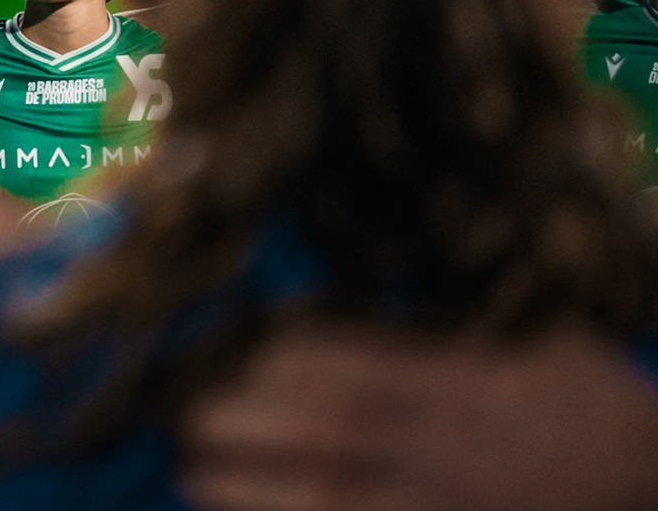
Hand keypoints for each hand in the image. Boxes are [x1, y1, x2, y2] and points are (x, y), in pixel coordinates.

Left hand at [181, 326, 657, 510]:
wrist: (657, 479)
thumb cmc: (598, 411)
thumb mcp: (543, 346)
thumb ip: (463, 336)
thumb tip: (394, 312)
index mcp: (462, 388)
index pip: (356, 368)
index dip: (288, 366)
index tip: (248, 363)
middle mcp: (445, 447)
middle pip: (329, 433)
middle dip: (250, 425)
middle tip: (192, 422)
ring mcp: (444, 503)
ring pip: (334, 498)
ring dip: (256, 490)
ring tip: (194, 478)